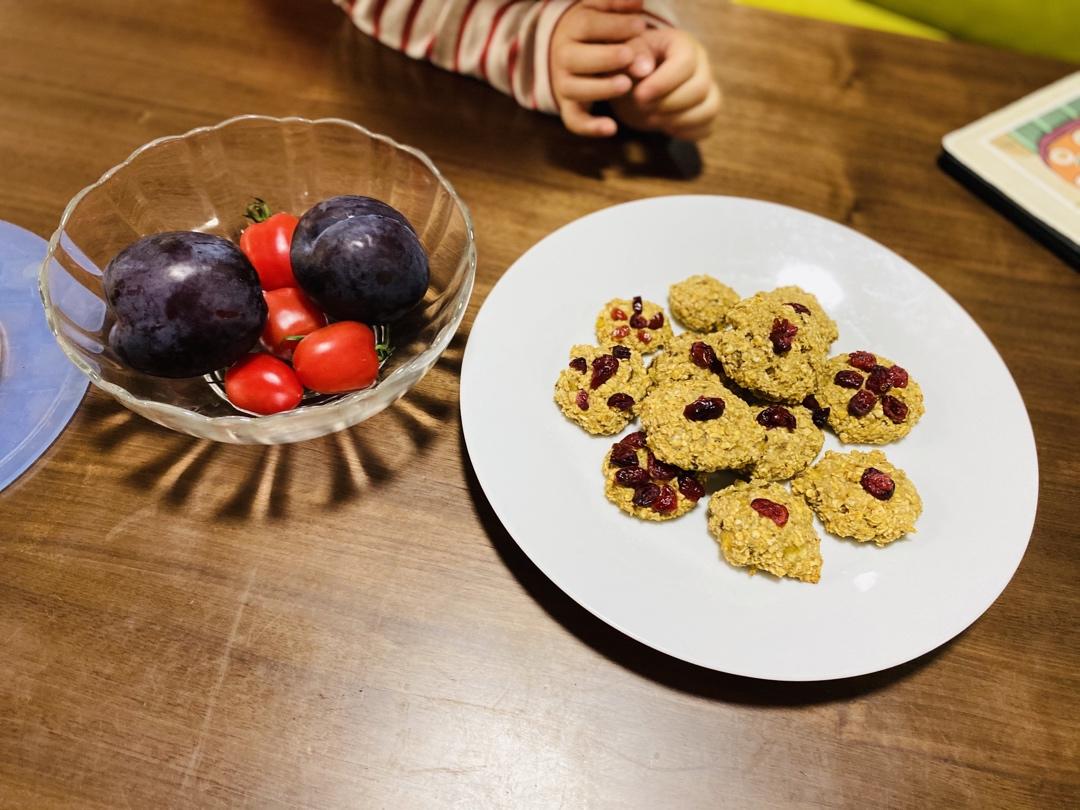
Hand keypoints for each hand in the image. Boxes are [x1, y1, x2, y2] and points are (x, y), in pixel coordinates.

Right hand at [550, 0, 654, 136]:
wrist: (568, 51)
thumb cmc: (594, 28)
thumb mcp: (601, 9)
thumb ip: (617, 3)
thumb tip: (637, 1)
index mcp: (571, 28)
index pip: (588, 25)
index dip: (614, 26)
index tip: (641, 25)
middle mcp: (562, 57)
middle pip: (578, 58)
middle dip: (606, 58)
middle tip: (630, 56)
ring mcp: (563, 83)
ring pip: (576, 89)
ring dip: (600, 88)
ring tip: (626, 85)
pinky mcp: (568, 106)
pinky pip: (574, 120)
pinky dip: (590, 127)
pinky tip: (612, 128)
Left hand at [611, 27, 720, 140]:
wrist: (634, 84)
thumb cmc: (630, 65)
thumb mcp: (626, 55)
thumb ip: (633, 56)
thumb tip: (643, 69)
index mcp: (683, 43)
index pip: (686, 62)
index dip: (663, 82)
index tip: (639, 95)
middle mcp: (702, 64)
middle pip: (700, 88)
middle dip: (668, 104)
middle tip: (642, 107)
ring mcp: (708, 88)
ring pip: (709, 109)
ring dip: (677, 120)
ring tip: (651, 117)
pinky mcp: (705, 111)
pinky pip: (706, 127)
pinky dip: (686, 132)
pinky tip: (665, 126)